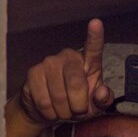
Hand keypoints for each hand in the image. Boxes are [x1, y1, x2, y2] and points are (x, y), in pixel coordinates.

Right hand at [6, 18, 113, 136]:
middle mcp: (69, 57)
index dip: (95, 36)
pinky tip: (50, 110)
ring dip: (63, 112)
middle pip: (77, 86)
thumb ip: (104, 100)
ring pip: (59, 97)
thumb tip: (102, 92)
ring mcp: (49, 63)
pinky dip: (50, 113)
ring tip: (63, 110)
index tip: (96, 23)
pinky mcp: (33, 73)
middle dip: (78, 107)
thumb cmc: (76, 103)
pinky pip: (44, 102)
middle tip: (76, 111)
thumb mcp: (95, 105)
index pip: (93, 48)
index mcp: (88, 62)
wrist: (48, 111)